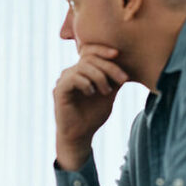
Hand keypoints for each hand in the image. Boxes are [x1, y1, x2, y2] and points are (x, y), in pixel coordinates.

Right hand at [54, 44, 127, 169]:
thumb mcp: (109, 95)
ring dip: (99, 77)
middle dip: (108, 67)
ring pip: (83, 67)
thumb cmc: (92, 116)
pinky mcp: (59, 90)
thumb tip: (127, 64)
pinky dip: (86, 83)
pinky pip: (73, 78)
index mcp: (82, 72)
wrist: (80, 136)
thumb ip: (114, 80)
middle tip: (122, 80)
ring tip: (106, 92)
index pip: (90, 52)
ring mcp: (64, 80)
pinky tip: (91, 93)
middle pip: (90, 58)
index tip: (117, 54)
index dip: (102, 49)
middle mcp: (71, 73)